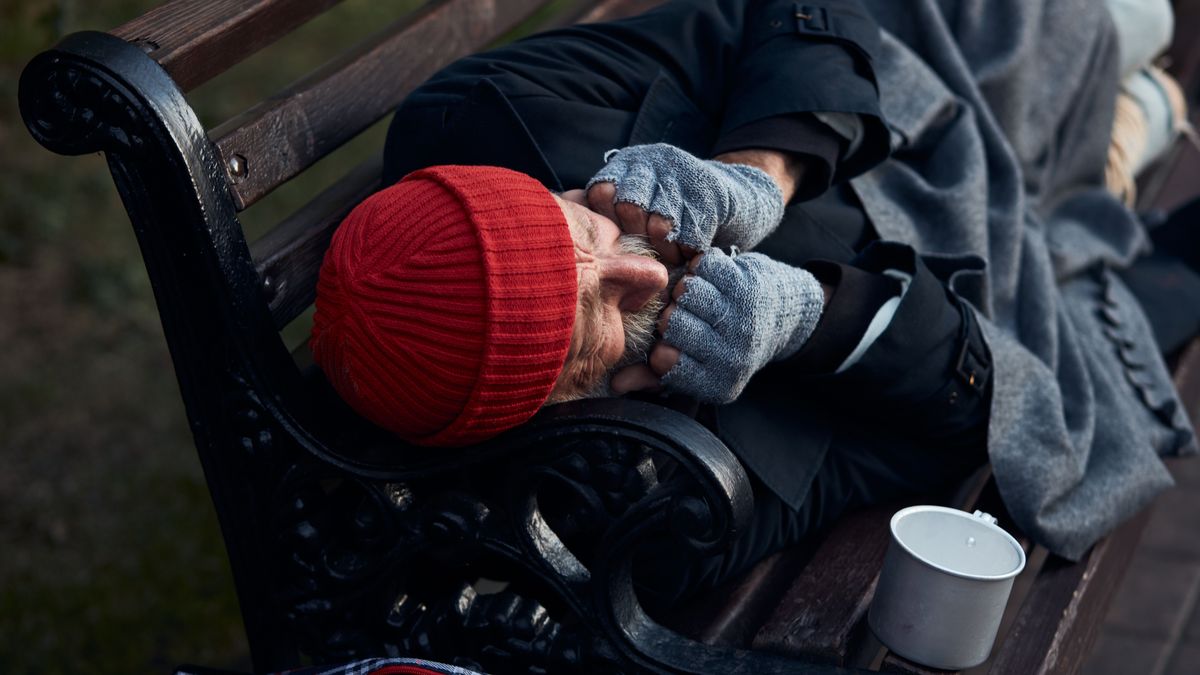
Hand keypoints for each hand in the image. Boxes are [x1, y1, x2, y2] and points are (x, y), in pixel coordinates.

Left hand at [585, 143, 785, 258]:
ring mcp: (683, 172)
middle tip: (650, 254)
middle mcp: (654, 161)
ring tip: (672, 257)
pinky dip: (689, 250)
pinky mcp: (710, 191)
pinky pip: (689, 232)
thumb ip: (615, 215)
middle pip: (628, 207)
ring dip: (665, 250)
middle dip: (639, 239)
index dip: (610, 224)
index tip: (623, 241)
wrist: (743, 196)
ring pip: (659, 223)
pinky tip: (691, 252)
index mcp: (630, 164)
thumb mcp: (644, 205)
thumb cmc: (681, 212)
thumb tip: (588, 244)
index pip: (602, 192)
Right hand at [614, 249, 824, 402]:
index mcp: (716, 384)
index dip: (661, 346)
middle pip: (672, 323)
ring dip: (685, 287)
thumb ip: (652, 376)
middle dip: (671, 313)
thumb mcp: (693, 368)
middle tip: (683, 314)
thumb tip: (616, 383)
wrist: (781, 316)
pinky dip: (701, 267)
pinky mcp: (748, 286)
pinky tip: (710, 278)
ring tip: (695, 295)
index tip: (671, 342)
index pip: (665, 362)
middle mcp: (733, 357)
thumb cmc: (725, 343)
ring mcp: (743, 320)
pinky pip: (704, 267)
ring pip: (685, 292)